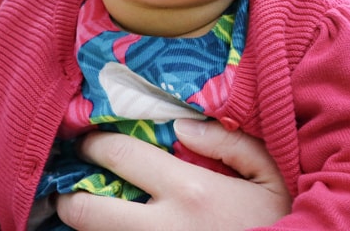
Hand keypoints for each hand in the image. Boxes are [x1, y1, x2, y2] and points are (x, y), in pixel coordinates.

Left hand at [54, 119, 290, 230]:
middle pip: (88, 213)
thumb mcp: (269, 173)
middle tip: (68, 187)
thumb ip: (229, 143)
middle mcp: (163, 227)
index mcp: (189, 190)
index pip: (119, 156)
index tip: (87, 140)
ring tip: (87, 213)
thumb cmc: (281, 219)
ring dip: (87, 227)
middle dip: (68, 198)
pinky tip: (116, 229)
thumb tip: (182, 128)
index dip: (93, 144)